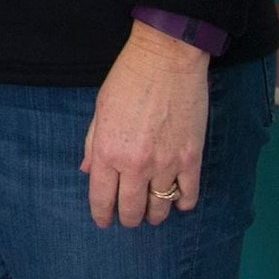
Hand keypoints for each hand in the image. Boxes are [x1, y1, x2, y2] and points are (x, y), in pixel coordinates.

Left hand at [80, 21, 208, 228]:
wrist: (166, 58)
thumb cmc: (127, 78)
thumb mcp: (100, 110)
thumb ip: (92, 144)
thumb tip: (87, 170)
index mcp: (107, 150)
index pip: (101, 197)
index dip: (102, 214)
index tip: (103, 221)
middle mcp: (135, 163)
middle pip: (131, 209)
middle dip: (128, 219)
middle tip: (129, 218)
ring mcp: (165, 163)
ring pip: (160, 207)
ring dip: (154, 214)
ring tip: (152, 213)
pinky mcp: (191, 158)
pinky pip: (188, 195)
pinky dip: (182, 204)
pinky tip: (177, 202)